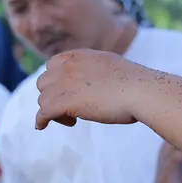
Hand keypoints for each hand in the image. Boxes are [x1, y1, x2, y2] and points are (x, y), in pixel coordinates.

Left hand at [34, 50, 152, 128]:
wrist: (141, 91)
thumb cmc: (135, 84)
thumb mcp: (110, 67)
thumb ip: (96, 71)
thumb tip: (99, 82)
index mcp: (80, 56)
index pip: (52, 65)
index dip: (55, 81)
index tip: (65, 93)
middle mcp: (69, 67)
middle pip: (44, 83)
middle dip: (52, 96)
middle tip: (69, 109)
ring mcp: (65, 83)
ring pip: (43, 99)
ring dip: (52, 110)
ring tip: (72, 120)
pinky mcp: (65, 101)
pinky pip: (43, 112)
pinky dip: (40, 120)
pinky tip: (41, 126)